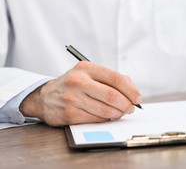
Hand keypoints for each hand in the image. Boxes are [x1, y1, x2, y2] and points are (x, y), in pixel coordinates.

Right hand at [19, 61, 141, 126]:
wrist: (45, 97)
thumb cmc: (74, 85)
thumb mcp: (90, 74)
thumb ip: (111, 78)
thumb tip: (132, 90)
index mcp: (87, 68)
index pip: (116, 79)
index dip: (131, 90)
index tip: (137, 98)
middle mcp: (79, 82)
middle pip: (112, 96)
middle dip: (127, 104)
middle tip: (131, 108)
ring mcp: (73, 98)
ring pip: (105, 110)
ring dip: (118, 113)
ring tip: (121, 112)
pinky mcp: (69, 114)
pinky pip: (96, 119)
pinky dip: (106, 119)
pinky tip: (107, 116)